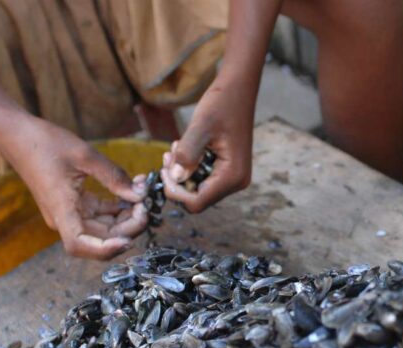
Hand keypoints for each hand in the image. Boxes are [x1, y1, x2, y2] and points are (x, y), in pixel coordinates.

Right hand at [4, 118, 147, 258]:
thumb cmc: (45, 143)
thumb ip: (114, 177)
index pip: (79, 245)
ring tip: (142, 197)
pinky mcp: (73, 204)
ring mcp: (69, 212)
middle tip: (146, 206)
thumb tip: (140, 195)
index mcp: (61, 210)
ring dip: (125, 218)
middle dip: (128, 228)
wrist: (18, 135)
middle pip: (100, 238)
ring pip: (103, 228)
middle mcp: (64, 218)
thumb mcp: (85, 155)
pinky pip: (100, 214)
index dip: (105, 250)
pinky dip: (117, 208)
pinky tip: (132, 192)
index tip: (128, 240)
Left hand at [161, 80, 253, 212]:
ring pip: (199, 190)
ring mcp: (234, 178)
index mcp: (233, 176)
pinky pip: (204, 180)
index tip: (164, 169)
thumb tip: (174, 178)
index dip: (175, 192)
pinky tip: (185, 150)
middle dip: (178, 183)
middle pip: (197, 199)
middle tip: (167, 157)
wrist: (238, 90)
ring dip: (183, 175)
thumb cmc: (222, 104)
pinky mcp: (229, 171)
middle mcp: (237, 182)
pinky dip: (190, 169)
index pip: (197, 202)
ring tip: (175, 149)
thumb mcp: (200, 127)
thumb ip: (187, 154)